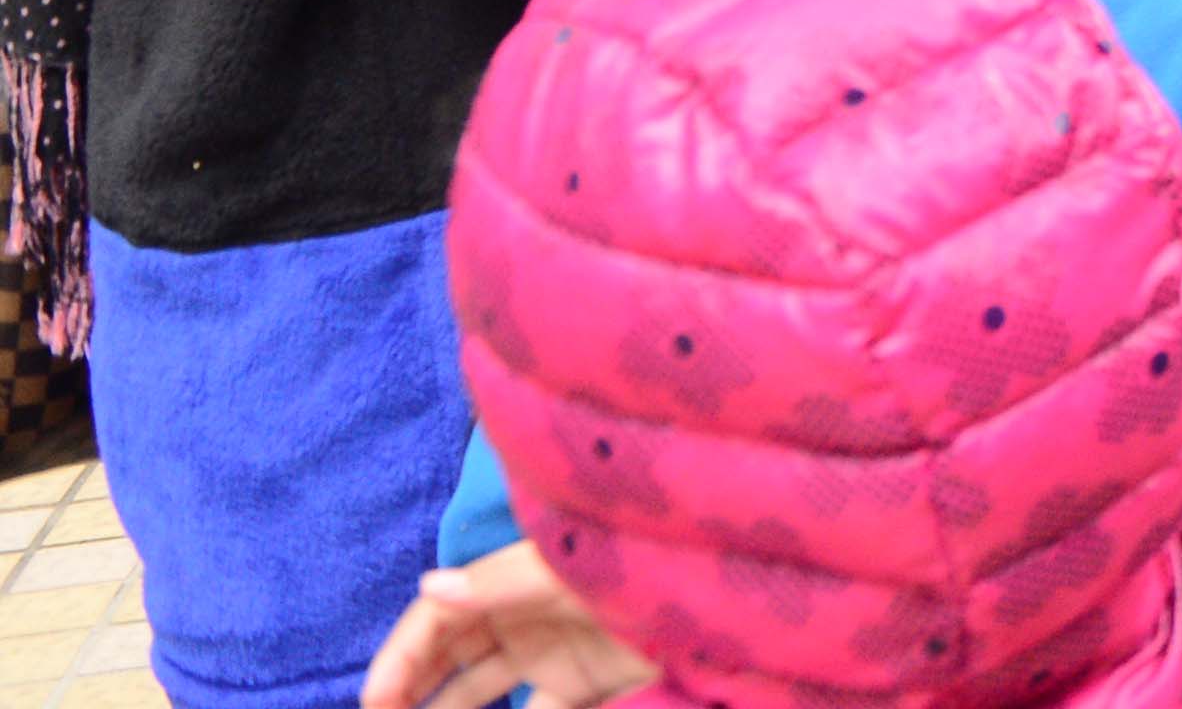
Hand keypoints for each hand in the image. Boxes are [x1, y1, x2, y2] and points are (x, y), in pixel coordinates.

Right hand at [361, 543, 653, 708]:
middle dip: (410, 688)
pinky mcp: (583, 688)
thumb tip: (428, 586)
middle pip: (450, 654)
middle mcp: (527, 615)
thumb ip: (501, 580)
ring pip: (477, 690)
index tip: (373, 701)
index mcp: (518, 579)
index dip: (402, 657)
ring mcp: (555, 654)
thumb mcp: (572, 571)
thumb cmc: (650, 566)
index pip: (440, 617)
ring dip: (445, 708)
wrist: (730, 606)